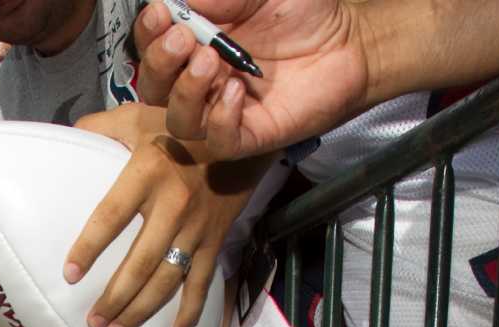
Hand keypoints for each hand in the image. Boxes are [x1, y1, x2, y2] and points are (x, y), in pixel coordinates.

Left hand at [68, 103, 270, 326]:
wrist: (240, 130)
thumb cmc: (180, 125)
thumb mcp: (138, 116)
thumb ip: (99, 127)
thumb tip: (65, 135)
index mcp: (146, 174)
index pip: (110, 216)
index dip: (89, 247)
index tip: (70, 274)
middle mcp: (172, 205)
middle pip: (139, 263)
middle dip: (114, 297)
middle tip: (92, 322)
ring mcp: (196, 227)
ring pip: (167, 279)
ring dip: (141, 310)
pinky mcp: (215, 239)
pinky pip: (202, 281)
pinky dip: (191, 311)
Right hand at [135, 0, 372, 158]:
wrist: (350, 43)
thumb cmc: (304, 14)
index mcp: (197, 42)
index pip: (153, 46)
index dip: (149, 32)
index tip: (161, 13)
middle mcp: (203, 80)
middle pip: (155, 87)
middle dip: (160, 62)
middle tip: (183, 38)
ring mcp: (224, 109)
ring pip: (179, 121)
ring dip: (186, 91)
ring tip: (211, 61)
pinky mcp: (251, 134)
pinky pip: (219, 140)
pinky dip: (220, 118)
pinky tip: (238, 90)